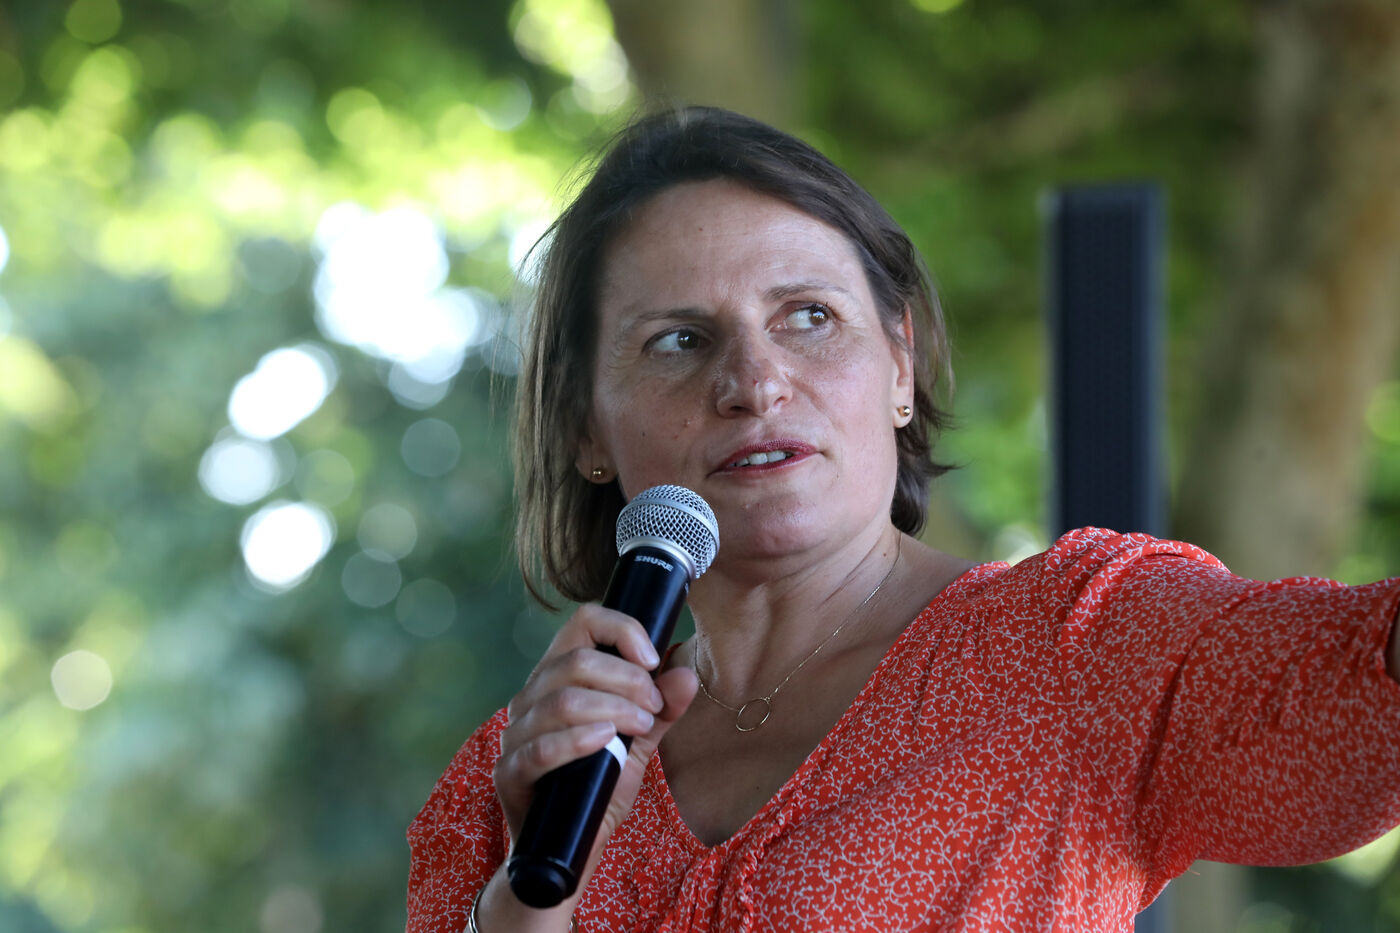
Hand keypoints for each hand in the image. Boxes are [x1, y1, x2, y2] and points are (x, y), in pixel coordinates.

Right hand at [493, 602, 697, 892]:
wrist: (567, 851)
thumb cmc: (597, 789)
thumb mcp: (638, 745)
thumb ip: (661, 711)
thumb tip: (686, 674)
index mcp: (558, 678)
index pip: (582, 622)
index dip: (621, 630)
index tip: (653, 658)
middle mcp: (530, 698)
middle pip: (574, 661)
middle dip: (626, 680)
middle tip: (654, 708)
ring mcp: (515, 736)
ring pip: (561, 700)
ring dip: (612, 708)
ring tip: (642, 726)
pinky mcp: (510, 774)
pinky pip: (540, 748)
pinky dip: (578, 739)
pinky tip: (607, 741)